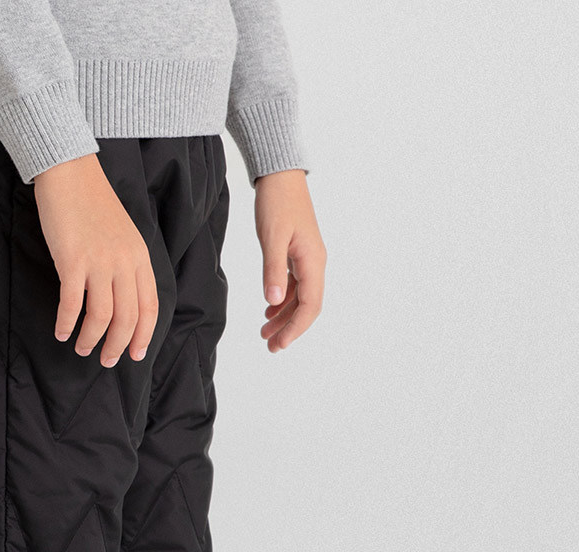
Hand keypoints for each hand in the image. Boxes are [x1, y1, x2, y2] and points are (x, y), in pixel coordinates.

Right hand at [33, 155, 158, 366]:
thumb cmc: (91, 203)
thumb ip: (125, 264)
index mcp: (139, 256)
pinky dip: (66, 322)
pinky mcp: (73, 260)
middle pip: (127, 317)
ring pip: (101, 316)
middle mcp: (124, 261)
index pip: (149, 306)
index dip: (143, 335)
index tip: (135, 354)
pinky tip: (61, 331)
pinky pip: (72, 303)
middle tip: (106, 361)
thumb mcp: (122, 233)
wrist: (69, 172)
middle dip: (117, 345)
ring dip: (91, 339)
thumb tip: (119, 299)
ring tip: (82, 349)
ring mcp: (99, 261)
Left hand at [255, 169, 325, 352]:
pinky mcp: (297, 254)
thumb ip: (272, 270)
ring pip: (299, 298)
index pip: (310, 305)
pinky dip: (282, 300)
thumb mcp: (271, 238)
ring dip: (283, 317)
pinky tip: (268, 310)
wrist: (280, 176)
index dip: (296, 328)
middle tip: (270, 347)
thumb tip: (273, 301)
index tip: (279, 344)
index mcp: (313, 261)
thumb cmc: (276, 203)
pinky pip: (294, 285)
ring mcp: (307, 259)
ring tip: (264, 333)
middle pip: (307, 306)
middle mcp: (315, 262)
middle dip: (290, 329)